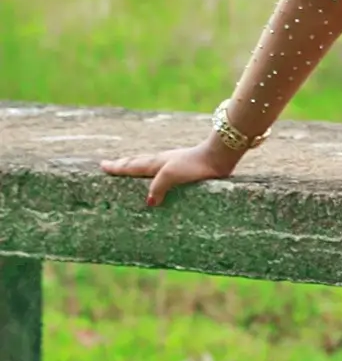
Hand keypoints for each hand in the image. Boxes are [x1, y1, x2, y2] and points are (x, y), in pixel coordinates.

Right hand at [100, 136, 242, 206]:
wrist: (219, 157)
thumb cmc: (194, 165)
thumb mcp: (170, 176)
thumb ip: (157, 188)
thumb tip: (148, 202)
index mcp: (155, 163)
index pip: (131, 165)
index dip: (117, 167)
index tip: (102, 166)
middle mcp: (163, 162)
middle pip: (138, 162)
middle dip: (124, 164)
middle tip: (111, 165)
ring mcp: (174, 164)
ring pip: (150, 165)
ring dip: (138, 167)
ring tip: (131, 170)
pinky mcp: (186, 170)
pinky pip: (164, 173)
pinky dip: (155, 174)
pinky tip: (162, 178)